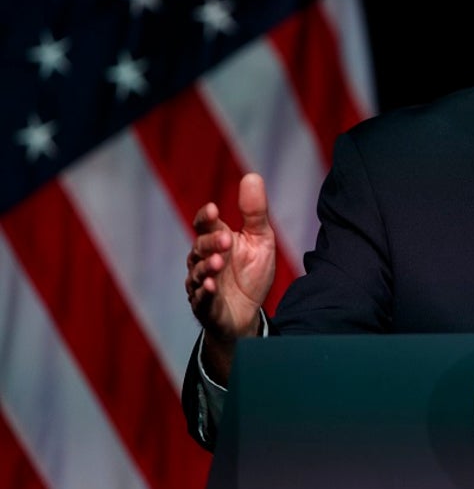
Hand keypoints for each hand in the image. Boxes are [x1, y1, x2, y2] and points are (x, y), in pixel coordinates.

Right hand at [184, 173, 276, 381]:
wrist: (248, 312)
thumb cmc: (251, 272)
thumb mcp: (260, 239)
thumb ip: (254, 212)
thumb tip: (252, 176)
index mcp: (216, 240)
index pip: (204, 225)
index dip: (205, 218)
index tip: (212, 209)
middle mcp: (203, 260)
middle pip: (200, 247)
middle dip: (211, 243)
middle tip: (226, 240)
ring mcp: (201, 283)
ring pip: (197, 273)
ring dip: (206, 267)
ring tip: (218, 263)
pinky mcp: (205, 306)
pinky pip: (200, 299)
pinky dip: (204, 293)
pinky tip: (210, 287)